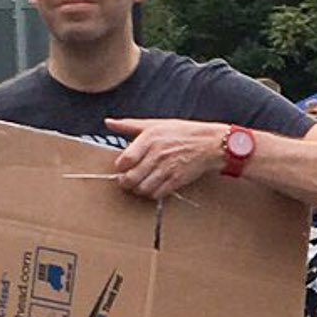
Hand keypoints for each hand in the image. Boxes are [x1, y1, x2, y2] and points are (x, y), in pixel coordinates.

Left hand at [107, 116, 225, 200]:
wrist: (208, 143)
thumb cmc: (180, 132)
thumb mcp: (154, 124)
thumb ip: (129, 125)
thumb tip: (108, 122)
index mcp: (148, 138)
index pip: (125, 160)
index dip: (120, 168)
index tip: (122, 168)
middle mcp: (156, 154)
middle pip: (131, 178)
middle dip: (126, 183)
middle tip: (126, 182)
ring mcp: (167, 168)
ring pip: (143, 188)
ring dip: (138, 190)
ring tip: (139, 185)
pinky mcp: (176, 180)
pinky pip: (157, 194)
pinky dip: (152, 194)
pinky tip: (153, 187)